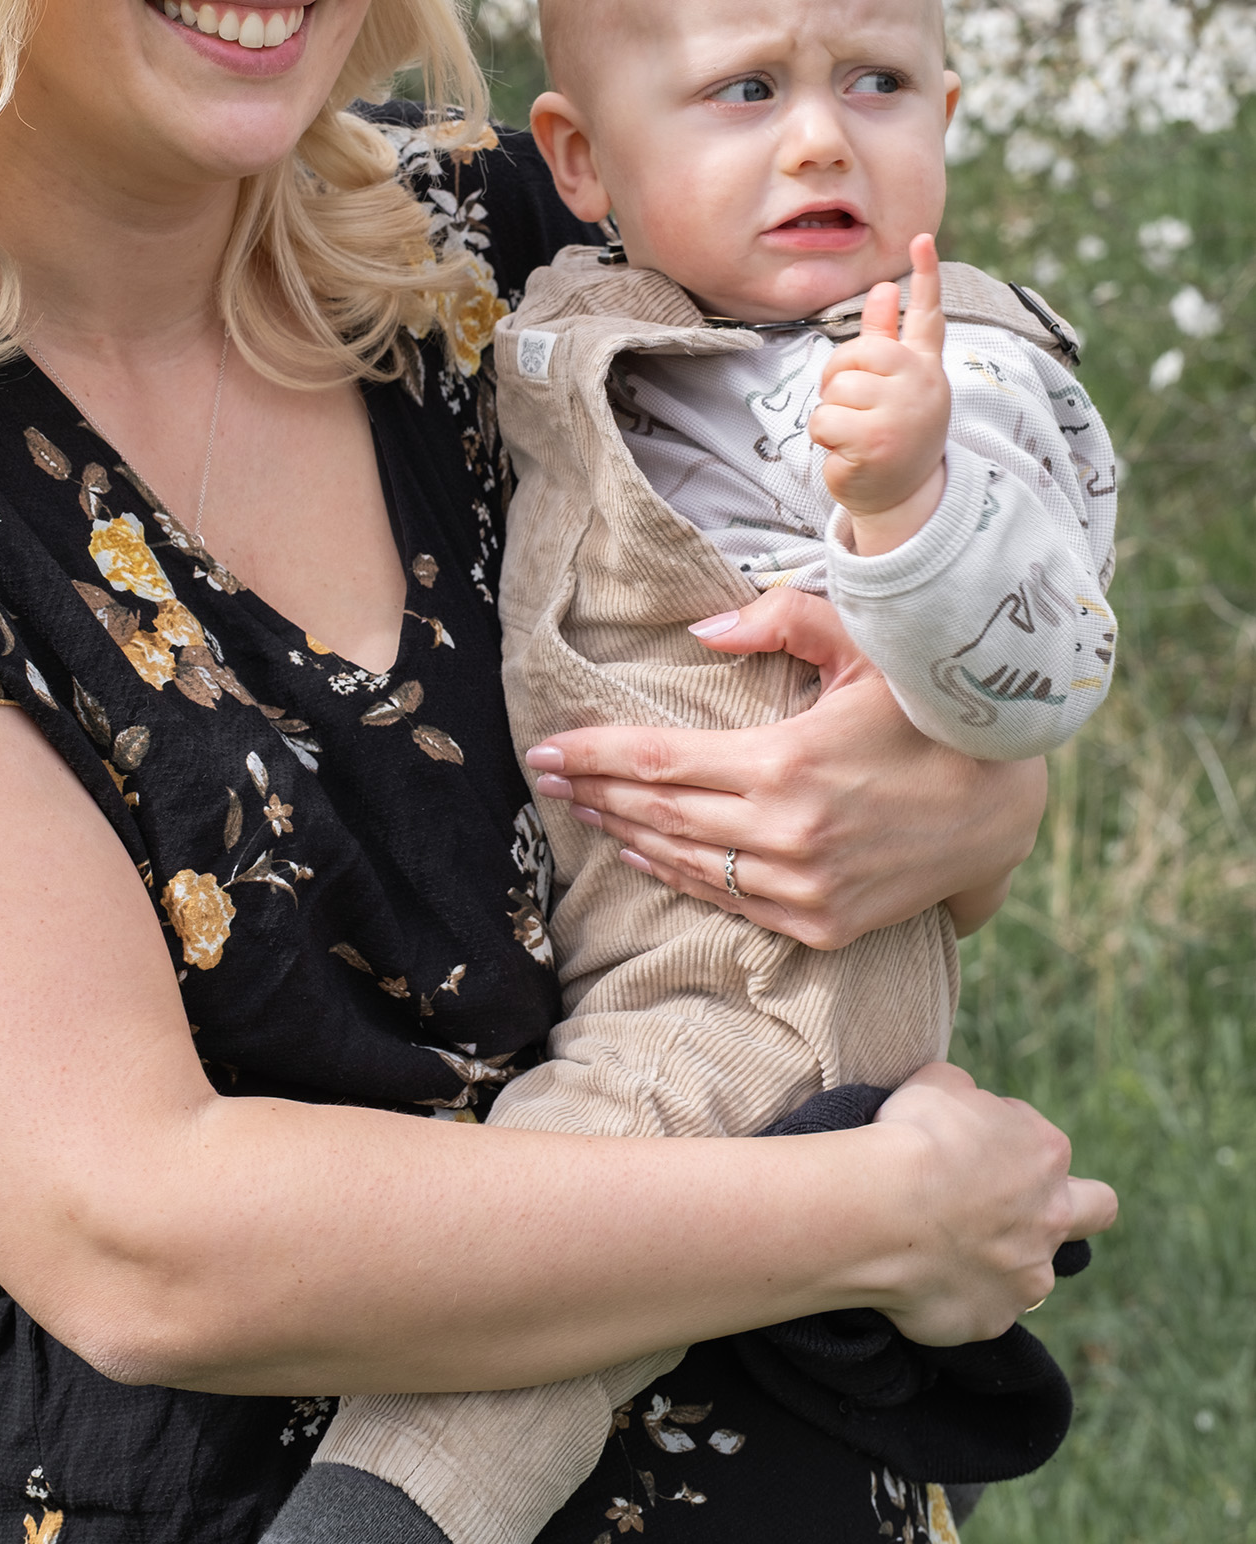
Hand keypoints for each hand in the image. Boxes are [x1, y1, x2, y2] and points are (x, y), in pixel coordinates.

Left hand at [526, 587, 1046, 948]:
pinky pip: (726, 900)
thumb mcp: (866, 646)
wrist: (1003, 810)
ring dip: (623, 833)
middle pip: (658, 812)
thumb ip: (780, 620)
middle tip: (540, 775)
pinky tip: (642, 853)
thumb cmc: (929, 714)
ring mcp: (802, 889)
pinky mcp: (820, 924)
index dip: (592, 753)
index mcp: (785, 764)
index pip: (659, 759)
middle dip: (591, 790)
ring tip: (579, 808)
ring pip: (683, 861)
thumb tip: (699, 630)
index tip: (542, 747)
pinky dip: (675, 874)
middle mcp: (785, 834)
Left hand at [809, 232, 950, 553]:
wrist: (902, 496)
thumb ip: (887, 338)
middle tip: (856, 409)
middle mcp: (921, 385)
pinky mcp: (877, 441)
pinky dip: (824, 439)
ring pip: (836, 389)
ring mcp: (902, 413)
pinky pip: (823, 420)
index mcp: (924, 367)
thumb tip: (886, 286)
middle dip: (840, 379)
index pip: (926, 316)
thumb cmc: (892, 432)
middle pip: (857, 354)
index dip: (926, 276)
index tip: (921, 238)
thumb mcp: (894, 385)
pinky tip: (848, 452)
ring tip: (856, 435)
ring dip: (831, 415)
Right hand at [864, 1063, 1117, 1344]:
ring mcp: (1027, 1277)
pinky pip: (977, 1308)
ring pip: (1029, 1271)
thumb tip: (965, 1106)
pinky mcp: (991, 1320)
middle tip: (1012, 1207)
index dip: (1013, 1146)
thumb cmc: (913, 1137)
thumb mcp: (939, 1083)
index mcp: (1046, 1153)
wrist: (883, 1210)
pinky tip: (919, 1276)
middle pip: (1097, 1211)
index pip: (1049, 1147)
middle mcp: (1052, 1218)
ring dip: (997, 1259)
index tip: (971, 1149)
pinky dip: (953, 1294)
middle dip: (1069, 1208)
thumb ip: (967, 1096)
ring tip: (942, 1247)